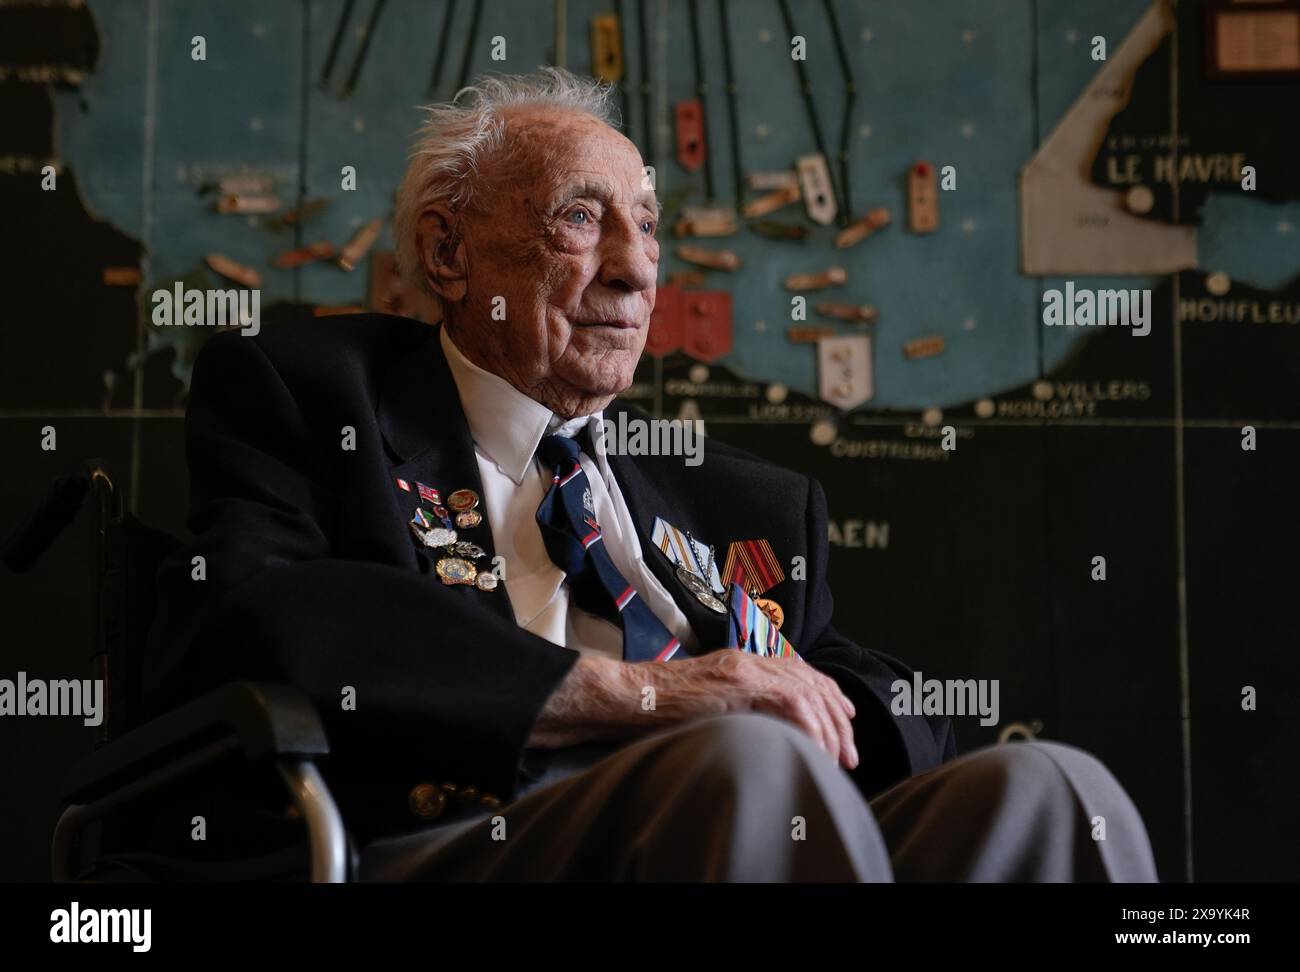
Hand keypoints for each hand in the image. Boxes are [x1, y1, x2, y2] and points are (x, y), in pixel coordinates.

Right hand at [674, 650, 858, 769]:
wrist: (632, 694)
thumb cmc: (660, 706)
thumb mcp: (708, 702)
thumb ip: (738, 707)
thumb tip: (766, 732)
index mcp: (744, 663)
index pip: (802, 672)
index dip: (830, 693)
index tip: (847, 717)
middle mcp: (750, 661)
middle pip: (812, 683)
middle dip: (838, 720)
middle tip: (850, 753)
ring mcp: (745, 669)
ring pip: (807, 693)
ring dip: (829, 729)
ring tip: (837, 758)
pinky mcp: (739, 683)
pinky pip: (790, 701)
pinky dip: (809, 727)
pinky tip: (815, 748)